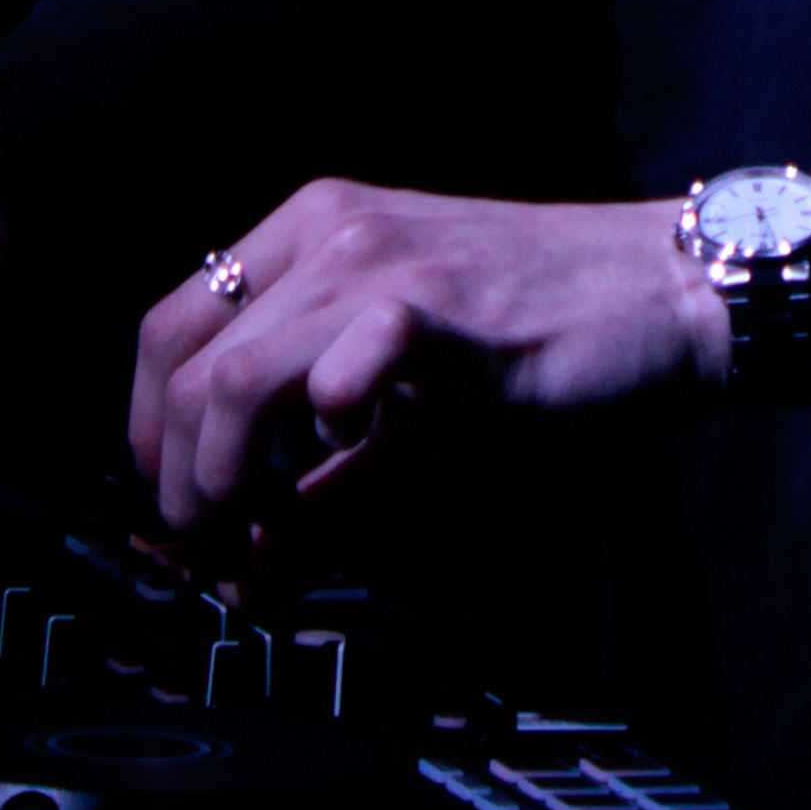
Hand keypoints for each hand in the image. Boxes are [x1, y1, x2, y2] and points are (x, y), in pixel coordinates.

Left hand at [129, 184, 729, 538]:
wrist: (661, 296)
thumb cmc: (537, 346)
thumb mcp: (405, 425)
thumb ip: (318, 498)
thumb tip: (237, 580)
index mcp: (309, 231)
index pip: (166, 328)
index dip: (150, 435)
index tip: (178, 511)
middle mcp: (328, 229)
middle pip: (180, 361)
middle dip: (177, 478)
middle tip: (213, 542)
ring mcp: (379, 260)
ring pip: (233, 375)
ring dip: (227, 479)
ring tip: (261, 526)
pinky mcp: (436, 307)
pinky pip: (335, 370)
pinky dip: (321, 439)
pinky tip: (356, 451)